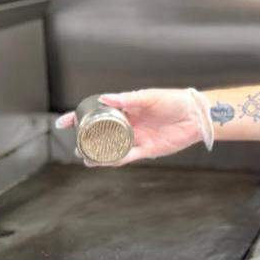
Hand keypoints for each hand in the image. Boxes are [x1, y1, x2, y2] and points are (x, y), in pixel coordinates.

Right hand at [55, 88, 213, 166]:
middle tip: (76, 146)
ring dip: (98, 155)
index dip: (79, 117)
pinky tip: (105, 162)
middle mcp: (128, 124)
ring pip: (112, 149)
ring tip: (85, 158)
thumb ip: (127, 99)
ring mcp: (137, 138)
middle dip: (86, 142)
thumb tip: (104, 99)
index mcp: (125, 108)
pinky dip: (116, 159)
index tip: (63, 123)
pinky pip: (128, 156)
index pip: (97, 113)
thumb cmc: (174, 101)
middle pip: (101, 134)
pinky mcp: (147, 150)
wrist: (196, 115)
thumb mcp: (148, 96)